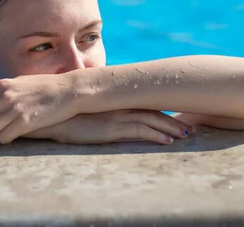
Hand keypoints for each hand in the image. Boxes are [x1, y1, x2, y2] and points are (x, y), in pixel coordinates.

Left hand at [0, 75, 79, 143]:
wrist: (68, 91)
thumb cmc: (43, 87)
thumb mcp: (18, 84)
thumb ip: (0, 92)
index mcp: (1, 85)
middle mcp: (4, 97)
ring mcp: (13, 111)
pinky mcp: (24, 124)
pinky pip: (4, 139)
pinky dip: (4, 140)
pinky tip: (11, 135)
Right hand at [27, 110, 193, 144]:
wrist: (52, 115)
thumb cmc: (68, 115)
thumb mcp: (90, 111)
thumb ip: (104, 112)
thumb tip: (111, 118)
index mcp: (116, 101)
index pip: (146, 105)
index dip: (164, 112)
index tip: (178, 119)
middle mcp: (120, 106)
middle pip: (154, 112)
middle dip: (174, 121)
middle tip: (190, 130)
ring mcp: (116, 116)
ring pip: (151, 121)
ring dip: (170, 129)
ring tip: (185, 136)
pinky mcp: (111, 129)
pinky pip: (139, 132)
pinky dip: (156, 136)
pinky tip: (167, 142)